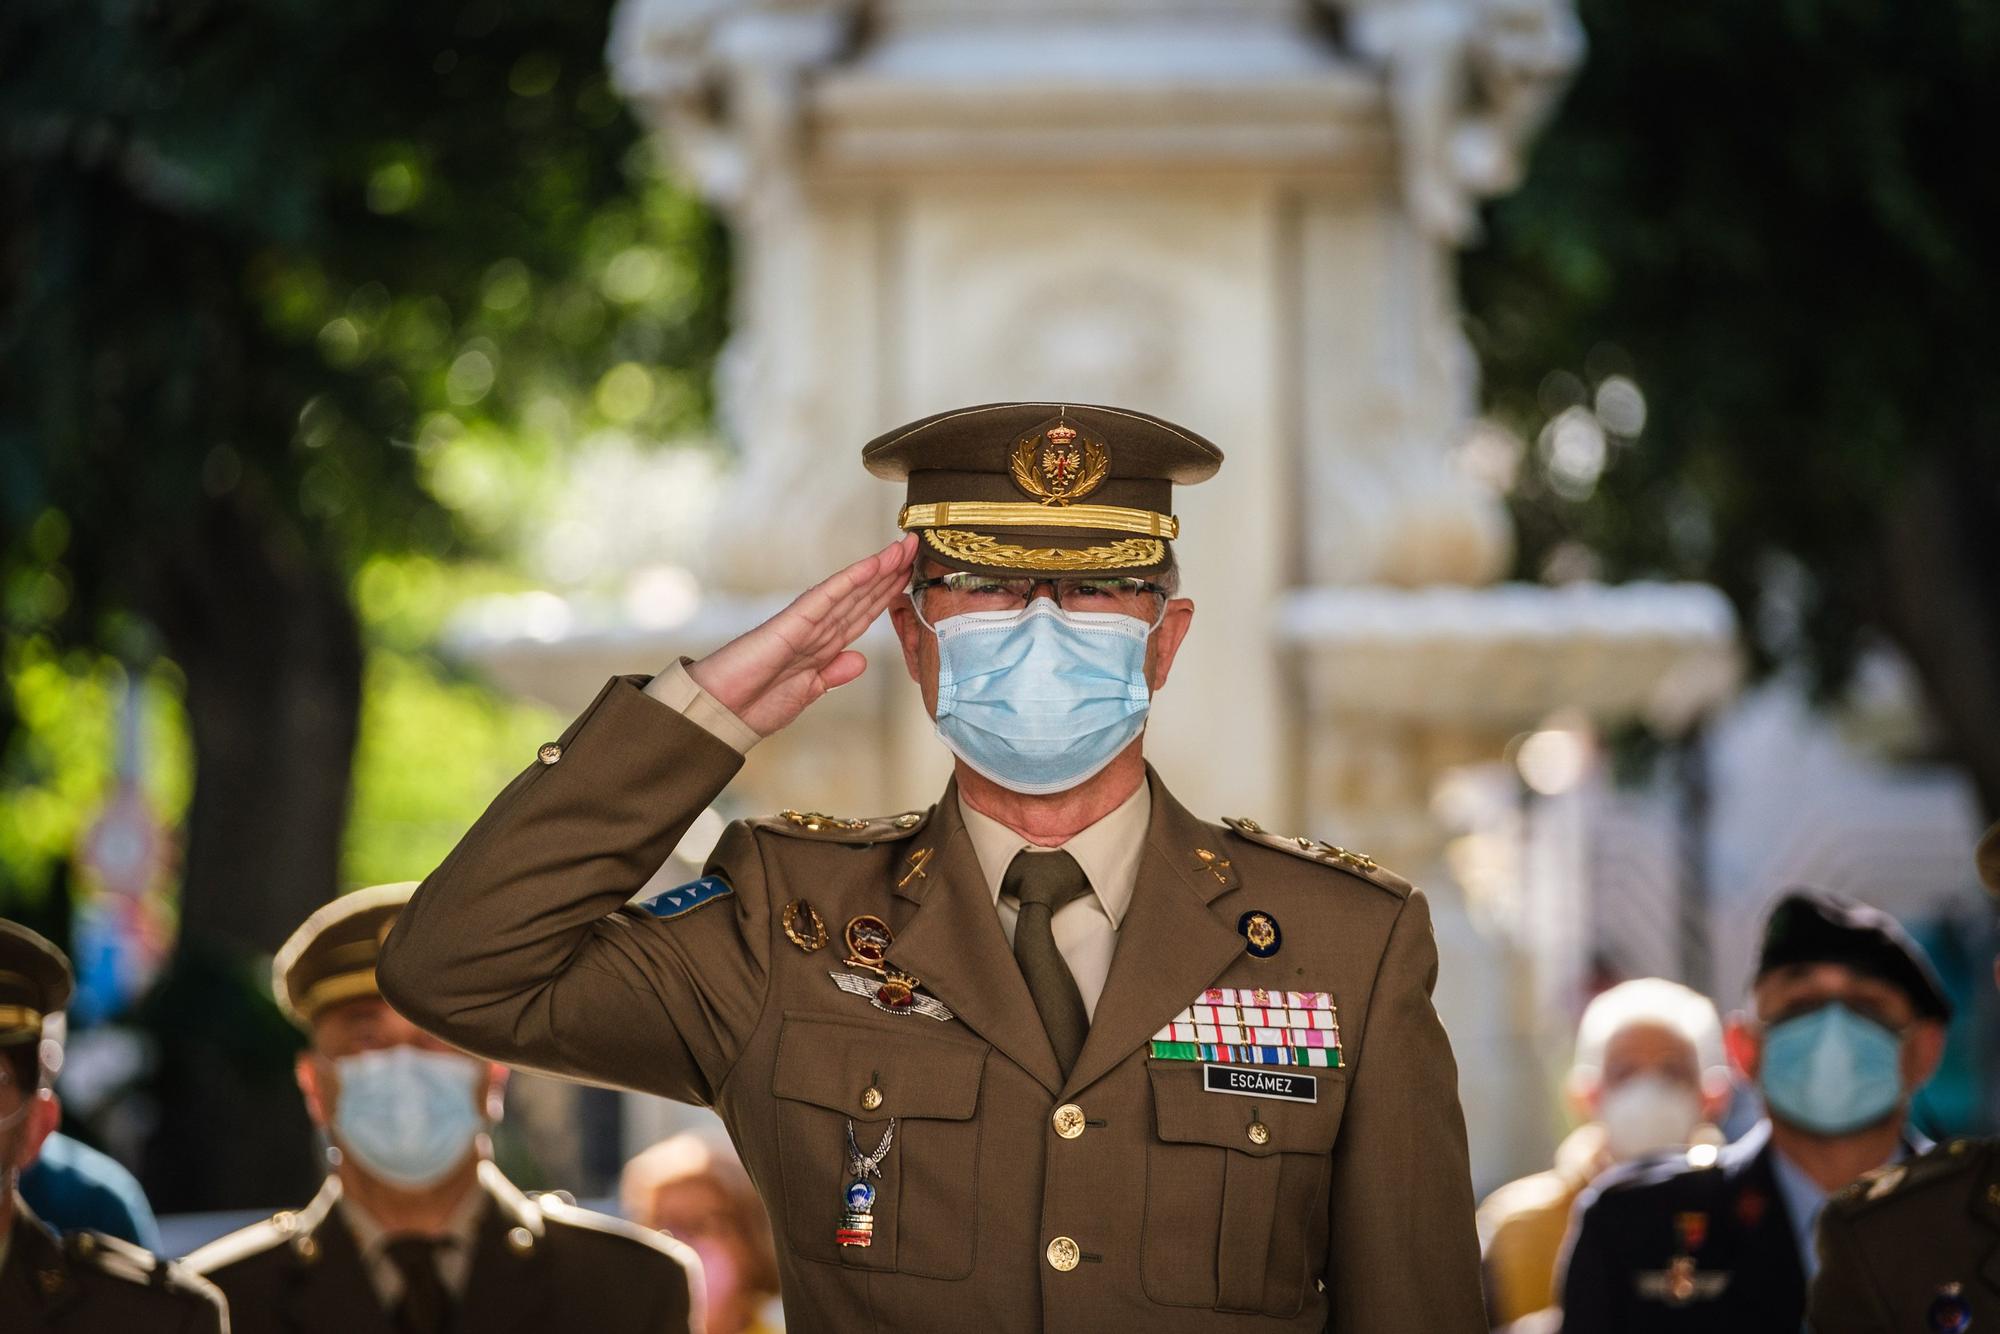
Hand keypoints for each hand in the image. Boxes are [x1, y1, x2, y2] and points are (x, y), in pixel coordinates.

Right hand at [686, 534, 917, 736]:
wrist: (719, 715)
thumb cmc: (754, 706)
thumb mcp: (806, 694)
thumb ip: (832, 675)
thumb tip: (859, 660)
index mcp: (822, 648)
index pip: (861, 615)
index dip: (887, 594)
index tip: (909, 575)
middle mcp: (816, 631)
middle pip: (861, 596)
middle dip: (890, 572)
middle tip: (915, 545)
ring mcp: (804, 624)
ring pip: (849, 591)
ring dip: (878, 569)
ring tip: (903, 547)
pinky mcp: (790, 624)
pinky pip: (825, 598)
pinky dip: (848, 581)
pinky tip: (871, 566)